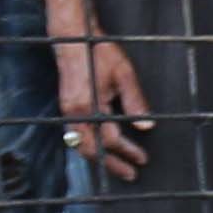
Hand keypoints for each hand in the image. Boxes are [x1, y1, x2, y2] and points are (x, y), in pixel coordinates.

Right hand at [58, 34, 153, 181]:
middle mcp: (74, 112)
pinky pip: (76, 135)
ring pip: (80, 145)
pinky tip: (100, 148)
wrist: (73, 38)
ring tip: (116, 166)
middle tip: (130, 174)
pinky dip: (88, 145)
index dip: (128, 151)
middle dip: (111, 164)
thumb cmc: (99, 52)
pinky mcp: (66, 107)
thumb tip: (146, 126)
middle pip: (91, 149)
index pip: (110, 138)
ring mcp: (67, 111)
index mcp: (89, 105)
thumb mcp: (124, 74)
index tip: (141, 159)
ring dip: (98, 157)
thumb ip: (135, 101)